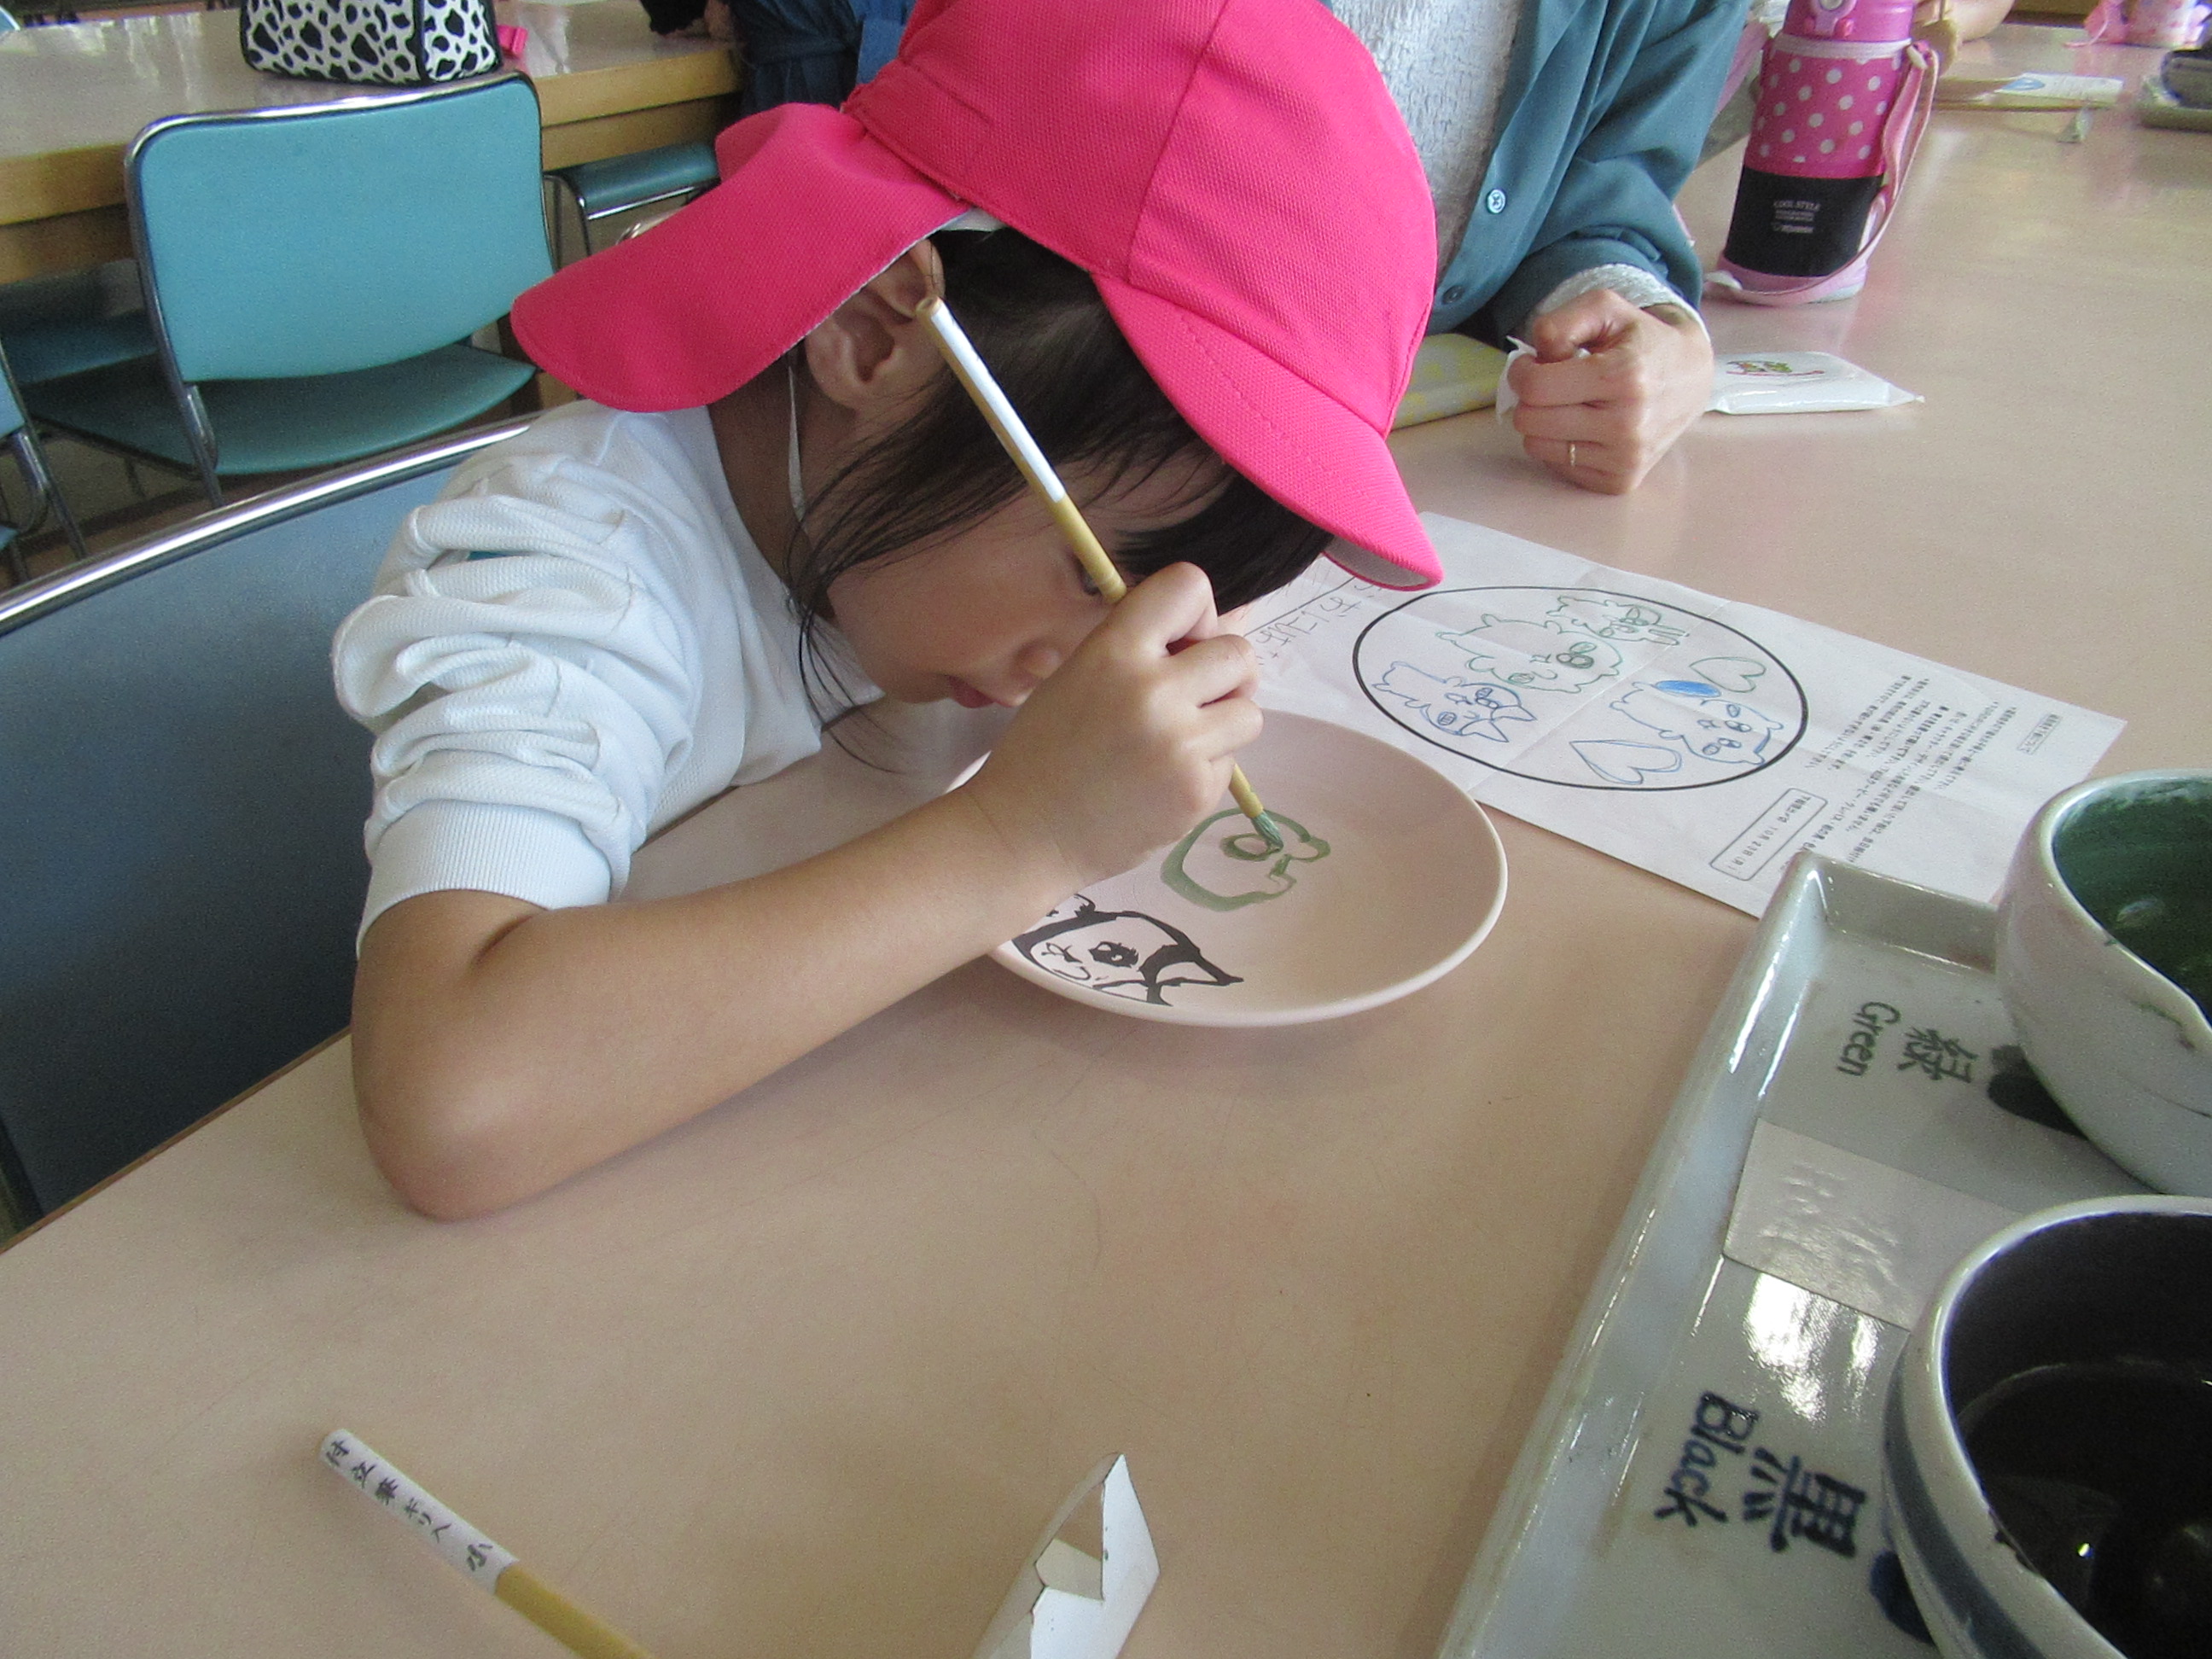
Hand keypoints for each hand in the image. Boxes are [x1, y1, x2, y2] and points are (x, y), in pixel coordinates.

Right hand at [959, 563, 1261, 892]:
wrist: (1024, 835)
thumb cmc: (1044, 752)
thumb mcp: (1075, 675)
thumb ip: (1137, 648)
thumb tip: (1209, 633)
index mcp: (1114, 650)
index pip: (1190, 586)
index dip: (1195, 613)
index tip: (1181, 643)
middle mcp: (1153, 690)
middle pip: (1239, 653)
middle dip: (1222, 673)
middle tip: (1192, 697)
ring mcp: (1180, 745)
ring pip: (1248, 712)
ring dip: (1222, 723)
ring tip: (1176, 742)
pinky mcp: (1197, 793)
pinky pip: (1230, 763)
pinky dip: (1205, 769)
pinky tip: (1161, 782)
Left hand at [1508, 288, 1712, 494]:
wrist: (1691, 378)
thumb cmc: (1641, 340)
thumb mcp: (1606, 309)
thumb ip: (1562, 321)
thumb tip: (1536, 356)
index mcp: (1624, 377)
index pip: (1536, 388)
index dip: (1522, 371)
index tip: (1534, 363)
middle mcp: (1627, 425)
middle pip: (1530, 421)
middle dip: (1531, 397)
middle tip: (1553, 383)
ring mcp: (1625, 459)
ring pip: (1537, 447)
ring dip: (1544, 422)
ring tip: (1571, 403)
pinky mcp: (1620, 481)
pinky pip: (1557, 466)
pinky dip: (1561, 444)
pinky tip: (1585, 426)